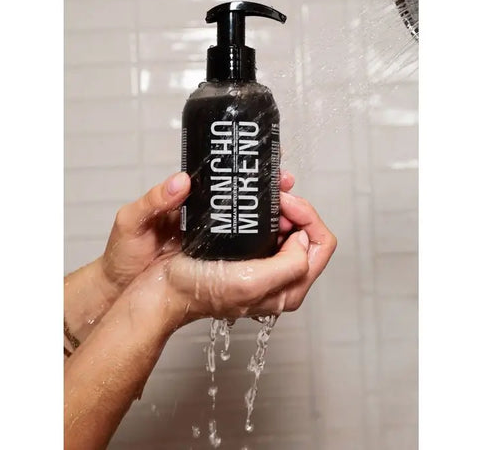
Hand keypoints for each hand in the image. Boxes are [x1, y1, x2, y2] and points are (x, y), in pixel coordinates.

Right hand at [112, 173, 336, 330]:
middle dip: (296, 209)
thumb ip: (288, 265)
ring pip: (289, 230)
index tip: (284, 202)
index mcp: (288, 289)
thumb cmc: (199, 290)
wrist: (163, 290)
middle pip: (308, 234)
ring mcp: (265, 269)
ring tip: (269, 193)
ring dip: (283, 208)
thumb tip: (302, 238)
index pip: (320, 244)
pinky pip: (270, 231)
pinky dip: (268, 214)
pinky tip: (255, 205)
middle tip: (277, 194)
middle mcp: (281, 281)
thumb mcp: (249, 282)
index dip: (307, 216)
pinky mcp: (248, 258)